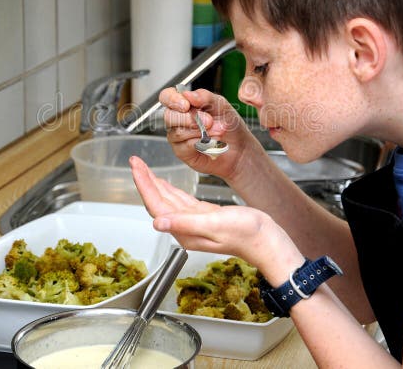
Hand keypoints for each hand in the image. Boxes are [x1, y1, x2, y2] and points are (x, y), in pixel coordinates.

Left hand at [130, 155, 303, 282]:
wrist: (268, 241)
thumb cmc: (248, 234)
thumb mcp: (216, 224)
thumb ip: (186, 223)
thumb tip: (158, 224)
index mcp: (185, 231)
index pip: (156, 206)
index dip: (144, 185)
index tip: (136, 167)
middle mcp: (186, 228)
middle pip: (157, 202)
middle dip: (145, 180)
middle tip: (135, 161)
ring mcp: (195, 222)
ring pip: (167, 200)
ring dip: (154, 183)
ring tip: (143, 168)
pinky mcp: (205, 216)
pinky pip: (180, 201)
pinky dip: (170, 190)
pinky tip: (164, 183)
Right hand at [159, 86, 259, 180]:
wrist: (239, 147)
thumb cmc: (228, 124)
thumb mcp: (221, 105)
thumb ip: (205, 97)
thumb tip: (188, 94)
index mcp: (183, 103)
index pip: (166, 96)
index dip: (172, 99)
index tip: (186, 105)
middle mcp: (177, 119)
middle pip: (169, 116)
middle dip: (192, 118)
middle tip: (210, 121)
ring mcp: (177, 136)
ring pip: (178, 132)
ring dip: (200, 131)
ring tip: (218, 131)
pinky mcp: (182, 152)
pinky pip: (185, 146)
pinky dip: (200, 143)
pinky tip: (212, 142)